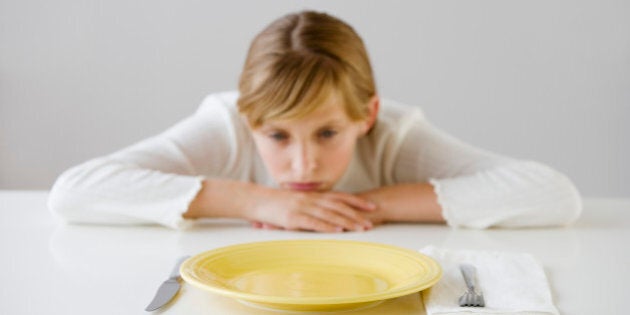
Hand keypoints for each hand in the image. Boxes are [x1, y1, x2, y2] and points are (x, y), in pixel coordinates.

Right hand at [247, 188, 375, 232]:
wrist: (253, 199)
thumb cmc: (273, 202)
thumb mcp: (295, 200)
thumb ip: (309, 204)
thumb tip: (323, 212)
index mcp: (312, 195)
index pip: (339, 196)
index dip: (356, 201)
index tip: (371, 206)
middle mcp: (310, 199)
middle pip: (339, 206)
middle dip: (357, 214)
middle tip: (371, 222)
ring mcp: (302, 208)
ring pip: (329, 214)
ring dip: (347, 222)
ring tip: (361, 228)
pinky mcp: (293, 218)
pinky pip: (314, 222)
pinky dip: (327, 227)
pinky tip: (338, 231)